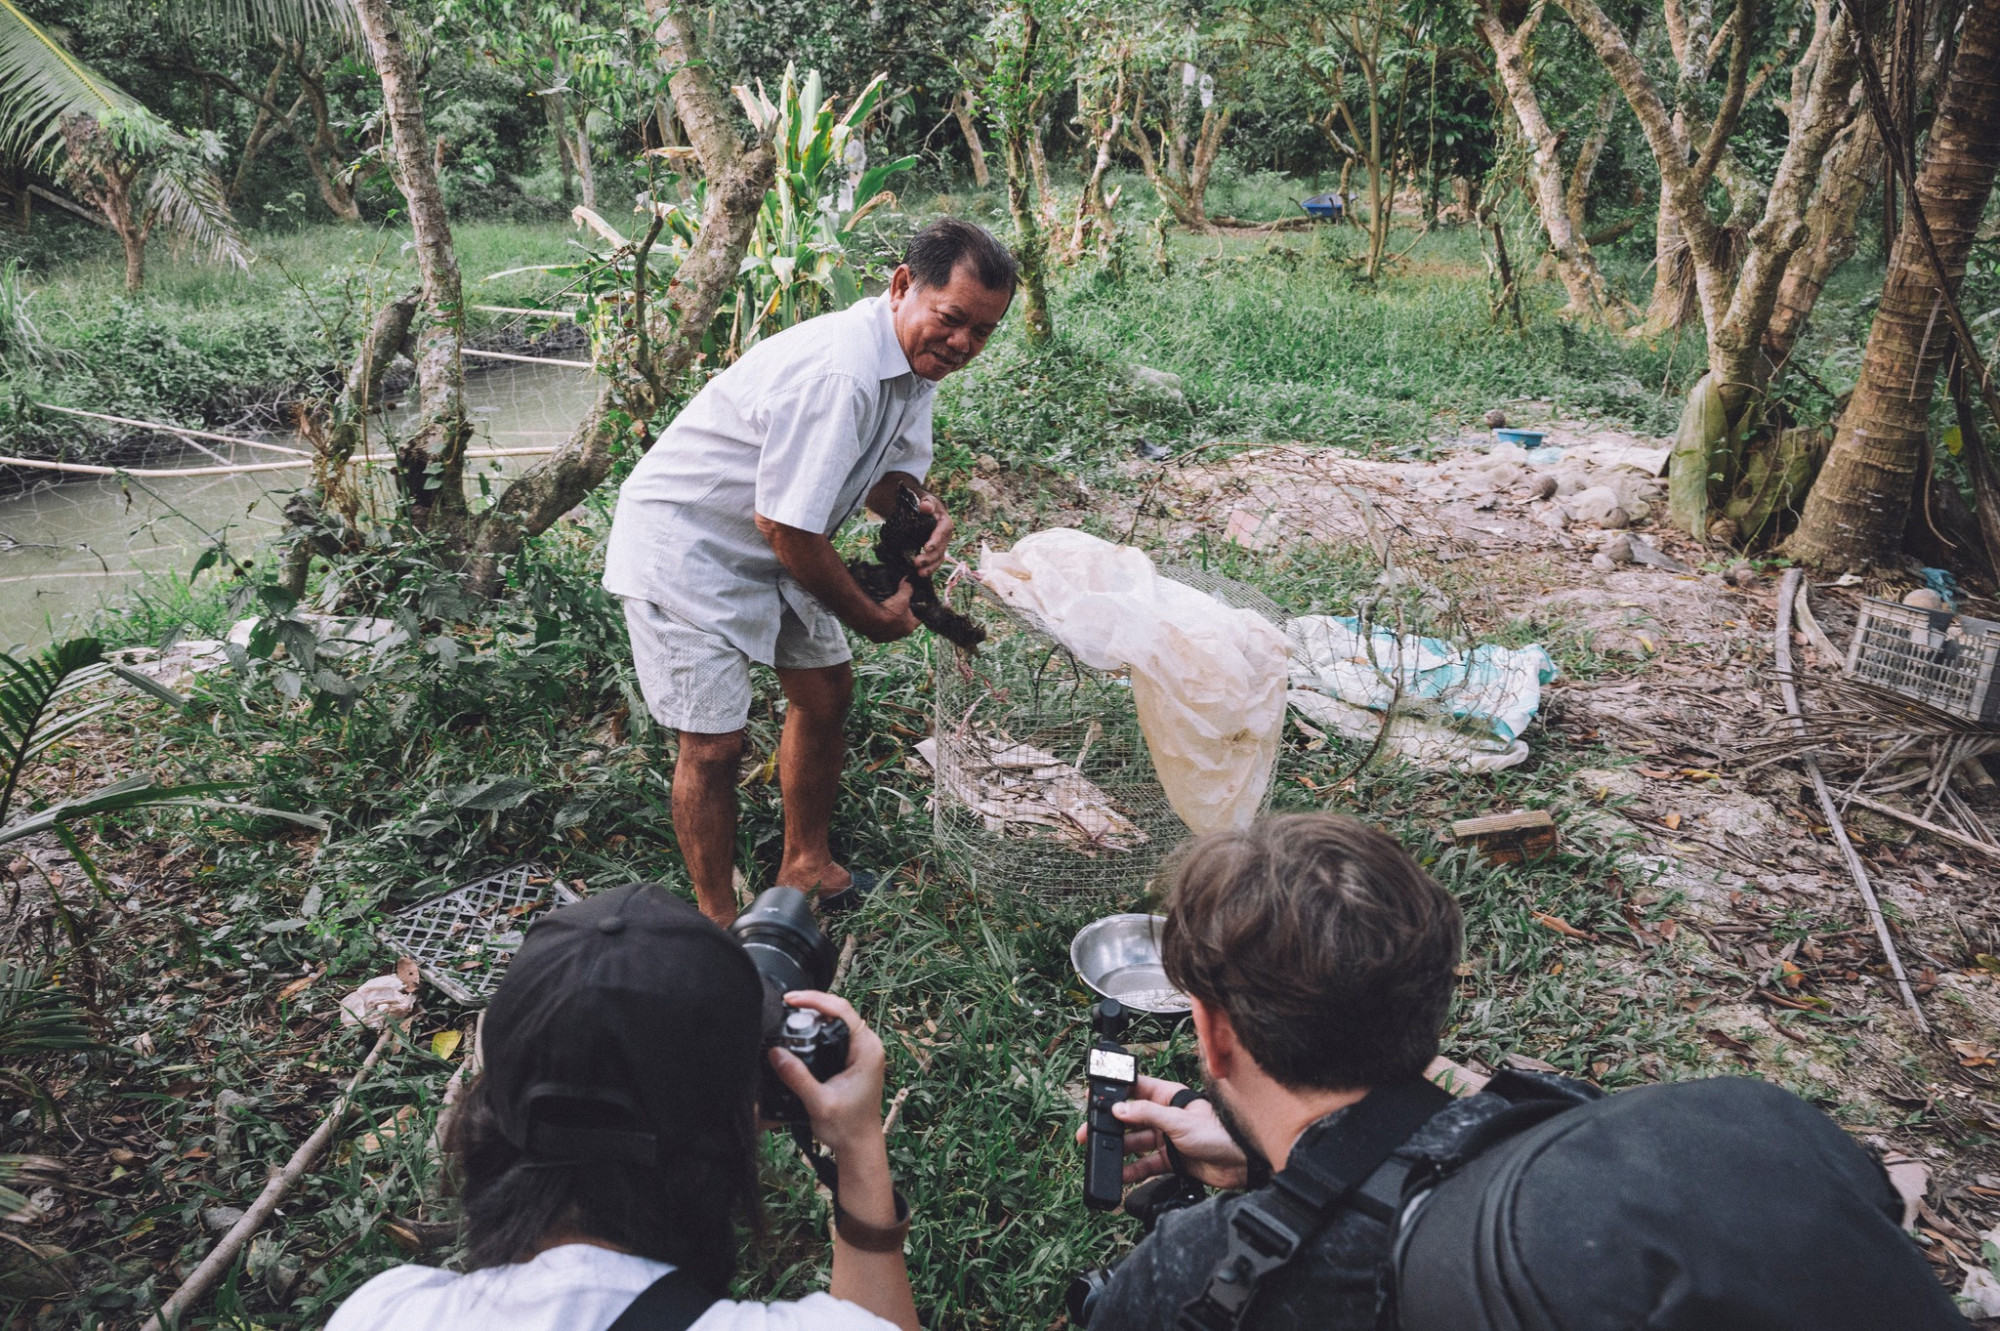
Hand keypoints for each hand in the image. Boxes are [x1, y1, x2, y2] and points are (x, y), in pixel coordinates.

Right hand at [771, 990, 886, 1155]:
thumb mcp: (819, 1102)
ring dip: (815, 1013)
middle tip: (786, 1003)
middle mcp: (869, 1046)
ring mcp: (863, 1051)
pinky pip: (836, 1033)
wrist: (858, 1146)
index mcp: (868, 1051)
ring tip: (790, 1011)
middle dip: (813, 1002)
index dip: (816, 1000)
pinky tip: (801, 1029)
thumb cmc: (846, 1128)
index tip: (792, 999)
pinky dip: (819, 1027)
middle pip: (840, 1010)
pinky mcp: (854, 1058)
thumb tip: (775, 1053)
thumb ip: (797, 1076)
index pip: (842, 1010)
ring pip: (838, 1020)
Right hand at [859, 579, 919, 642]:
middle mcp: (900, 635)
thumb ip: (907, 589)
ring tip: (885, 611)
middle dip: (902, 616)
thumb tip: (907, 582)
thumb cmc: (889, 610)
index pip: (918, 619)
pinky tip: (876, 617)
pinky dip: (878, 625)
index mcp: (909, 626)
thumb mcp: (901, 597)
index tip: (914, 605)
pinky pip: (879, 631)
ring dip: (890, 621)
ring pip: (891, 628)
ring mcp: (888, 637)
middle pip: (904, 624)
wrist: (871, 619)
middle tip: (897, 606)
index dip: (917, 611)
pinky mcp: (877, 638)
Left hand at [912, 494, 952, 577]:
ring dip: (930, 567)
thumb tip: (925, 507)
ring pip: (938, 558)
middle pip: (940, 549)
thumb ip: (927, 504)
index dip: (935, 540)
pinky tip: (920, 574)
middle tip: (917, 562)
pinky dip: (929, 569)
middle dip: (930, 557)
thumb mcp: (926, 501)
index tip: (926, 547)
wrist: (925, 511)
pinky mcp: (935, 552)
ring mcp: (941, 546)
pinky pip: (934, 562)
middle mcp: (946, 537)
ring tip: (920, 573)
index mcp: (945, 523)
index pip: (942, 532)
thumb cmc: (926, 505)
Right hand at [1072, 1076, 1249, 1189]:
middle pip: (1130, 1120)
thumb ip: (1147, 1114)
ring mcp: (1168, 1139)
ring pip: (1135, 1144)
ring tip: (1101, 1160)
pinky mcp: (1172, 1160)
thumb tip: (1119, 1109)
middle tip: (1089, 1136)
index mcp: (1167, 1097)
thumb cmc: (1220, 1132)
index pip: (1134, 1090)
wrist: (1242, 1162)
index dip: (1114, 1094)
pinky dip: (1133, 1172)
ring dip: (1119, 1152)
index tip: (1094, 1101)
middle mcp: (1165, 1116)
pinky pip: (1146, 1165)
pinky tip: (1121, 1177)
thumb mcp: (1179, 1121)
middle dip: (1109, 1128)